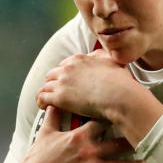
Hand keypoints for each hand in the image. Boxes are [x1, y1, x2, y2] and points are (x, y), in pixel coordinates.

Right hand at [0, 106, 148, 162]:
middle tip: (150, 137)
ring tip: (150, 162)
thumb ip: (54, 115)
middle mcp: (88, 151)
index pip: (103, 122)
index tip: (131, 111)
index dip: (117, 116)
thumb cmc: (38, 157)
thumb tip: (53, 98)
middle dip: (135, 141)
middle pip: (117, 143)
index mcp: (79, 136)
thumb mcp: (46, 132)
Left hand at [35, 53, 151, 123]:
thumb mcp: (113, 61)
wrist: (119, 95)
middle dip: (53, 82)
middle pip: (53, 74)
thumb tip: (99, 56)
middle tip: (57, 91)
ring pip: (46, 85)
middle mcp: (68, 68)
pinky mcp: (59, 97)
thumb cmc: (120, 81)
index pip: (65, 64)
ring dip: (46, 92)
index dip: (65, 73)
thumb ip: (102, 57)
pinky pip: (42, 97)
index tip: (67, 81)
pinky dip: (42, 101)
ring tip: (48, 100)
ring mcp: (63, 82)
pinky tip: (44, 106)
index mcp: (80, 59)